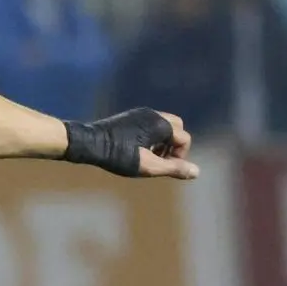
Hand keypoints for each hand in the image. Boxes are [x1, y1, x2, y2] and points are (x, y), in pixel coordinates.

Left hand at [64, 108, 198, 178]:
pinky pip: (150, 123)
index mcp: (161, 124)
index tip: (165, 167)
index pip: (184, 139)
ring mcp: (140, 113)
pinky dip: (151, 135)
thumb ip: (173, 168)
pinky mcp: (129, 116)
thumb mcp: (147, 166)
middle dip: (174, 145)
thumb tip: (197, 172)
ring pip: (163, 125)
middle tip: (160, 159)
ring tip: (148, 155)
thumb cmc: (118, 155)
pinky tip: (137, 148)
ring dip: (163, 140)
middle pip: (177, 128)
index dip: (180, 156)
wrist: (89, 142)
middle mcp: (153, 114)